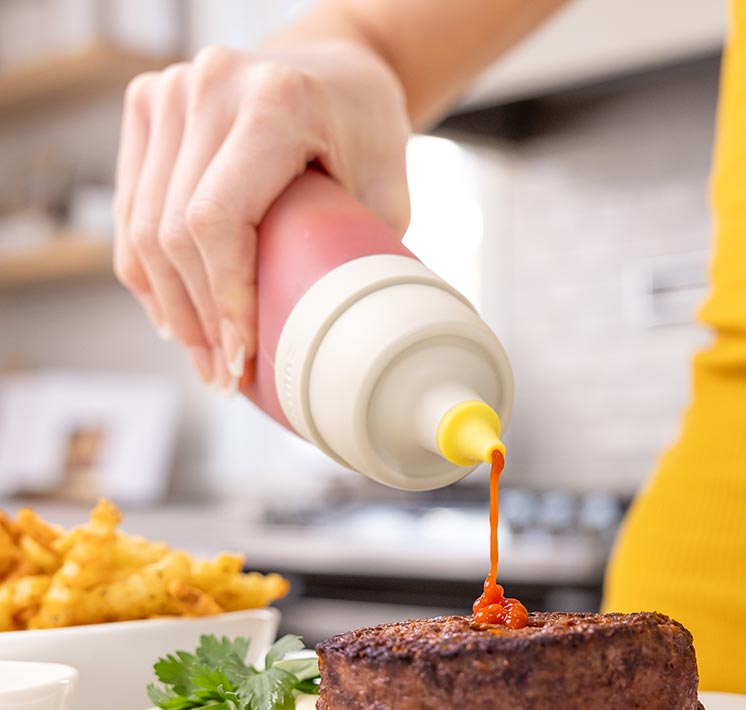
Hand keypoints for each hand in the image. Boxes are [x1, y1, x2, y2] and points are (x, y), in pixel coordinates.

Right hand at [113, 42, 410, 390]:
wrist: (337, 70)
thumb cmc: (368, 134)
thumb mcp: (387, 194)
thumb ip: (362, 257)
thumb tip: (342, 346)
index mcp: (274, 103)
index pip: (217, 219)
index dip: (223, 300)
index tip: (245, 357)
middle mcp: (210, 86)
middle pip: (175, 231)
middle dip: (199, 320)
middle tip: (225, 377)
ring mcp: (170, 91)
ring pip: (145, 226)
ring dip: (170, 306)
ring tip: (203, 361)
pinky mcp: (148, 105)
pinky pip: (132, 208)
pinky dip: (148, 271)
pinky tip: (172, 317)